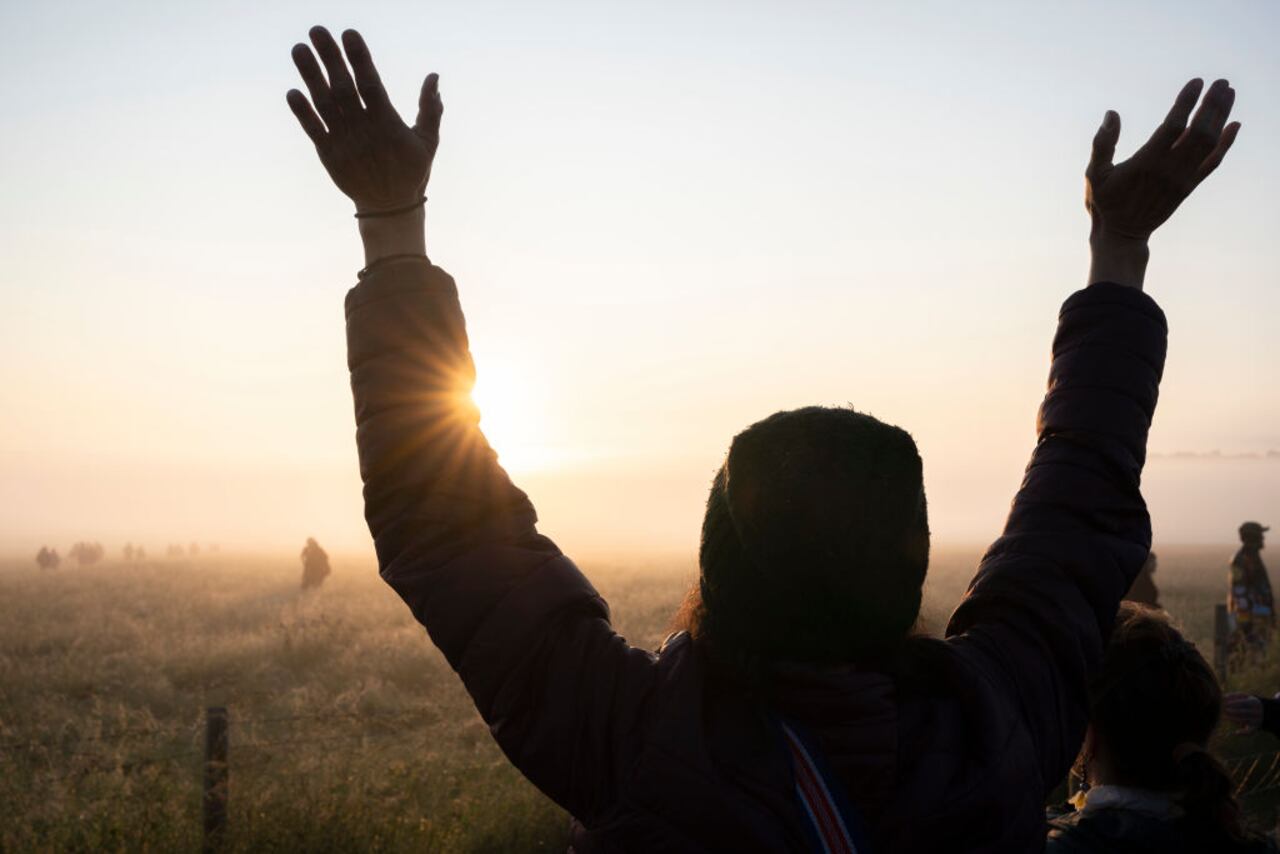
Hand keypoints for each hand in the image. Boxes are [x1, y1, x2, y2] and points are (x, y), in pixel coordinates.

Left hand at [286, 27, 442, 213]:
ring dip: (310, 76)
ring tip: (299, 48)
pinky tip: (293, 91)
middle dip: (330, 58)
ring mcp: (345, 143)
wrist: (389, 208)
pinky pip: (313, 130)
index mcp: (388, 125)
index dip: (359, 58)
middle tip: (317, 30)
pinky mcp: (329, 156)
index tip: (349, 33)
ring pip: (324, 105)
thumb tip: (434, 78)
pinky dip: (302, 112)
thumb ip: (430, 109)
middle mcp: (364, 131)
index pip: (371, 85)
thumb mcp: (428, 142)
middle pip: (343, 88)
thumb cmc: (411, 170)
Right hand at [1087, 78, 1238, 244]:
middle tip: (1220, 82)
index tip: (1197, 82)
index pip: (1174, 126)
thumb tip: (1111, 114)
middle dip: (1212, 104)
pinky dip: (1226, 143)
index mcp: (1146, 163)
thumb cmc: (1105, 203)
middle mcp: (1169, 170)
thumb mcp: (1094, 174)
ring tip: (1228, 93)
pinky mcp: (1189, 187)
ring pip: (1210, 143)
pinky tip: (1234, 125)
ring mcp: (1183, 179)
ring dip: (1221, 116)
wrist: (1122, 236)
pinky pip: (1213, 163)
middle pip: (1199, 131)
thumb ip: (1102, 144)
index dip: (1187, 102)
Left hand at [1223, 692, 1262, 731]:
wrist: (1262, 711)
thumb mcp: (1243, 696)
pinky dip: (1244, 733)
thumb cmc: (1247, 701)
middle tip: (1222, 709)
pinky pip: (1250, 732)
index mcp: (1254, 703)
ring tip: (1223, 716)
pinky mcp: (1255, 728)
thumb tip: (1223, 697)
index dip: (1233, 703)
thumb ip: (1234, 696)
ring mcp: (1256, 720)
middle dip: (1231, 711)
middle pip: (1243, 712)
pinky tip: (1236, 733)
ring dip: (1233, 719)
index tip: (1223, 702)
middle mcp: (1257, 712)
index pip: (1243, 703)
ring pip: (1244, 720)